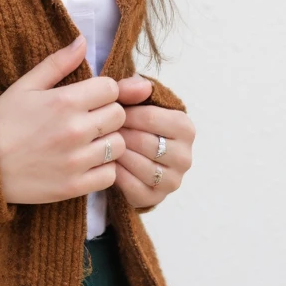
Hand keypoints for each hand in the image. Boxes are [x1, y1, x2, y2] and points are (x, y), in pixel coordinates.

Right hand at [0, 35, 129, 205]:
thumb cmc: (3, 121)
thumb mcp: (26, 85)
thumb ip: (58, 63)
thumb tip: (82, 40)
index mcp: (64, 101)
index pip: (111, 88)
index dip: (103, 91)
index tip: (91, 97)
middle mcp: (75, 130)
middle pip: (119, 115)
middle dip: (107, 114)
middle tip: (89, 118)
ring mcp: (76, 160)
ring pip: (118, 145)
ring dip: (107, 142)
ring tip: (88, 141)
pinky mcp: (74, 186)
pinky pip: (110, 175)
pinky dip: (102, 169)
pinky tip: (84, 162)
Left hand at [109, 75, 194, 209]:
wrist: (130, 151)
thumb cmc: (132, 120)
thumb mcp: (132, 100)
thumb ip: (133, 87)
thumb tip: (141, 87)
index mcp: (185, 127)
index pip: (149, 117)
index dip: (123, 114)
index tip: (108, 112)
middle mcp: (185, 156)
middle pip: (144, 143)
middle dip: (119, 134)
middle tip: (100, 130)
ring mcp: (173, 180)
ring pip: (140, 166)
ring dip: (117, 154)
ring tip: (103, 145)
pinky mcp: (156, 198)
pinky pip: (133, 187)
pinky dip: (116, 174)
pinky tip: (107, 163)